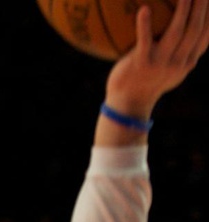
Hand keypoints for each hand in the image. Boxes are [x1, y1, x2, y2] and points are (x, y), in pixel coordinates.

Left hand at [105, 0, 208, 118]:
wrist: (129, 105)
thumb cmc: (149, 82)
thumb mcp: (171, 69)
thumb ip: (183, 51)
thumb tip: (190, 26)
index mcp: (187, 62)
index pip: (205, 36)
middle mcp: (178, 63)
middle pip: (195, 29)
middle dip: (201, 6)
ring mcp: (160, 64)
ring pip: (176, 32)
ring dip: (182, 10)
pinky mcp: (142, 64)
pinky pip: (144, 41)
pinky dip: (144, 25)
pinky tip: (144, 9)